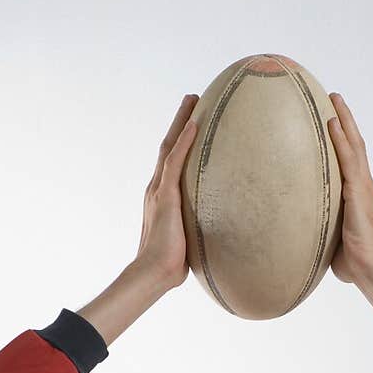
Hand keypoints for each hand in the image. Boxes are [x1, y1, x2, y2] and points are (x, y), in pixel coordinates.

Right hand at [136, 95, 198, 289]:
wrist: (154, 272)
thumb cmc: (170, 265)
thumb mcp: (188, 240)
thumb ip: (198, 229)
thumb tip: (219, 233)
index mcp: (161, 198)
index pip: (170, 163)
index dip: (180, 142)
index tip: (191, 123)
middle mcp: (156, 189)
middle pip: (168, 146)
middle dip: (179, 122)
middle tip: (192, 100)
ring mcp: (159, 190)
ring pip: (169, 147)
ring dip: (181, 122)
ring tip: (193, 100)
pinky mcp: (164, 196)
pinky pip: (174, 162)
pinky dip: (183, 142)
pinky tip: (194, 124)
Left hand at [327, 93, 372, 286]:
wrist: (368, 268)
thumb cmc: (351, 262)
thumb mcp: (332, 238)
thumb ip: (321, 229)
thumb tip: (299, 233)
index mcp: (359, 196)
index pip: (352, 161)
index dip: (344, 141)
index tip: (333, 122)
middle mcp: (364, 186)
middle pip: (355, 145)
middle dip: (346, 121)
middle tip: (334, 98)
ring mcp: (363, 187)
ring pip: (354, 145)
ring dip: (344, 120)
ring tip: (334, 99)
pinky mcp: (358, 192)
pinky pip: (348, 160)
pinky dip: (340, 140)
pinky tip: (331, 124)